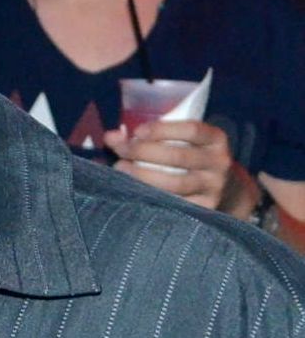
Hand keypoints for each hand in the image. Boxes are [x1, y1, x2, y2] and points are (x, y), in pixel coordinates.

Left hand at [104, 120, 235, 209]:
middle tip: (121, 151)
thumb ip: (146, 136)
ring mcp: (214, 187)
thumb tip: (111, 137)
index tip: (136, 132)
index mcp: (215, 139)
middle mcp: (219, 162)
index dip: (162, 129)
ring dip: (143, 176)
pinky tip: (134, 191)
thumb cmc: (190, 157)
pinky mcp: (206, 208)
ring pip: (176, 183)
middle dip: (144, 152)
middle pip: (179, 156)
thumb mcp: (180, 140)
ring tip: (121, 169)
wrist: (226, 189)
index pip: (192, 130)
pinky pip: (176, 204)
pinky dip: (152, 197)